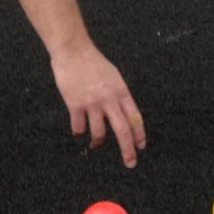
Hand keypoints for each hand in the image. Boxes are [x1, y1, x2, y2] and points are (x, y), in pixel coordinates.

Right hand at [50, 43, 145, 167]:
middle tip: (130, 163)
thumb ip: (118, 94)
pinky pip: (79, 127)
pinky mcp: (75, 105)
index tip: (141, 146)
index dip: (139, 135)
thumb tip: (122, 111)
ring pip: (99, 133)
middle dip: (128, 150)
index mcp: (121, 91)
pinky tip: (79, 133)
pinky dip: (79, 133)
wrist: (73, 51)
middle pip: (122, 131)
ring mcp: (92, 103)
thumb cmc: (91, 61)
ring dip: (98, 143)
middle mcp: (109, 99)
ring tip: (96, 145)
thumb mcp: (113, 75)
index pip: (135, 118)